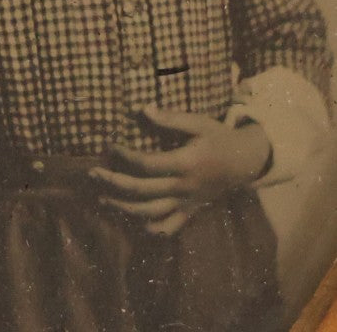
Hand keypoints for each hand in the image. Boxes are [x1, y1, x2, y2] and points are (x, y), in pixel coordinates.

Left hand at [90, 106, 271, 235]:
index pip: (147, 164)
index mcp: (186, 164)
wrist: (245, 163)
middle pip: (143, 191)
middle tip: (92, 173)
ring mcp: (187, 203)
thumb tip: (142, 109)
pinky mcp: (190, 212)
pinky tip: (132, 221)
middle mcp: (184, 188)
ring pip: (151, 213)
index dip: (125, 156)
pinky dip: (150, 228)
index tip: (109, 144)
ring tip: (101, 198)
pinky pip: (169, 228)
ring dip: (123, 208)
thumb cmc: (219, 137)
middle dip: (114, 182)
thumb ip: (170, 118)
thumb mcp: (199, 122)